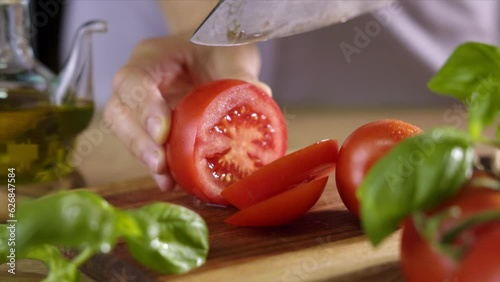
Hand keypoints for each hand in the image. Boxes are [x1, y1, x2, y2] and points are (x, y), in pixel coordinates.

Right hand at [104, 34, 269, 190]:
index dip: (143, 106)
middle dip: (138, 141)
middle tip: (160, 164)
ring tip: (167, 179)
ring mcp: (142, 105)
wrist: (214, 52)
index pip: (134, 79)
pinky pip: (147, 146)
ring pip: (127, 132)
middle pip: (119, 111)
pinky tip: (173, 182)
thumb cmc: (218, 46)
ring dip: (146, 157)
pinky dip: (159, 165)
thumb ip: (240, 74)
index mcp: (153, 56)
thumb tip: (259, 96)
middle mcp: (140, 81)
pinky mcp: (152, 126)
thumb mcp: (231, 54)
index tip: (162, 132)